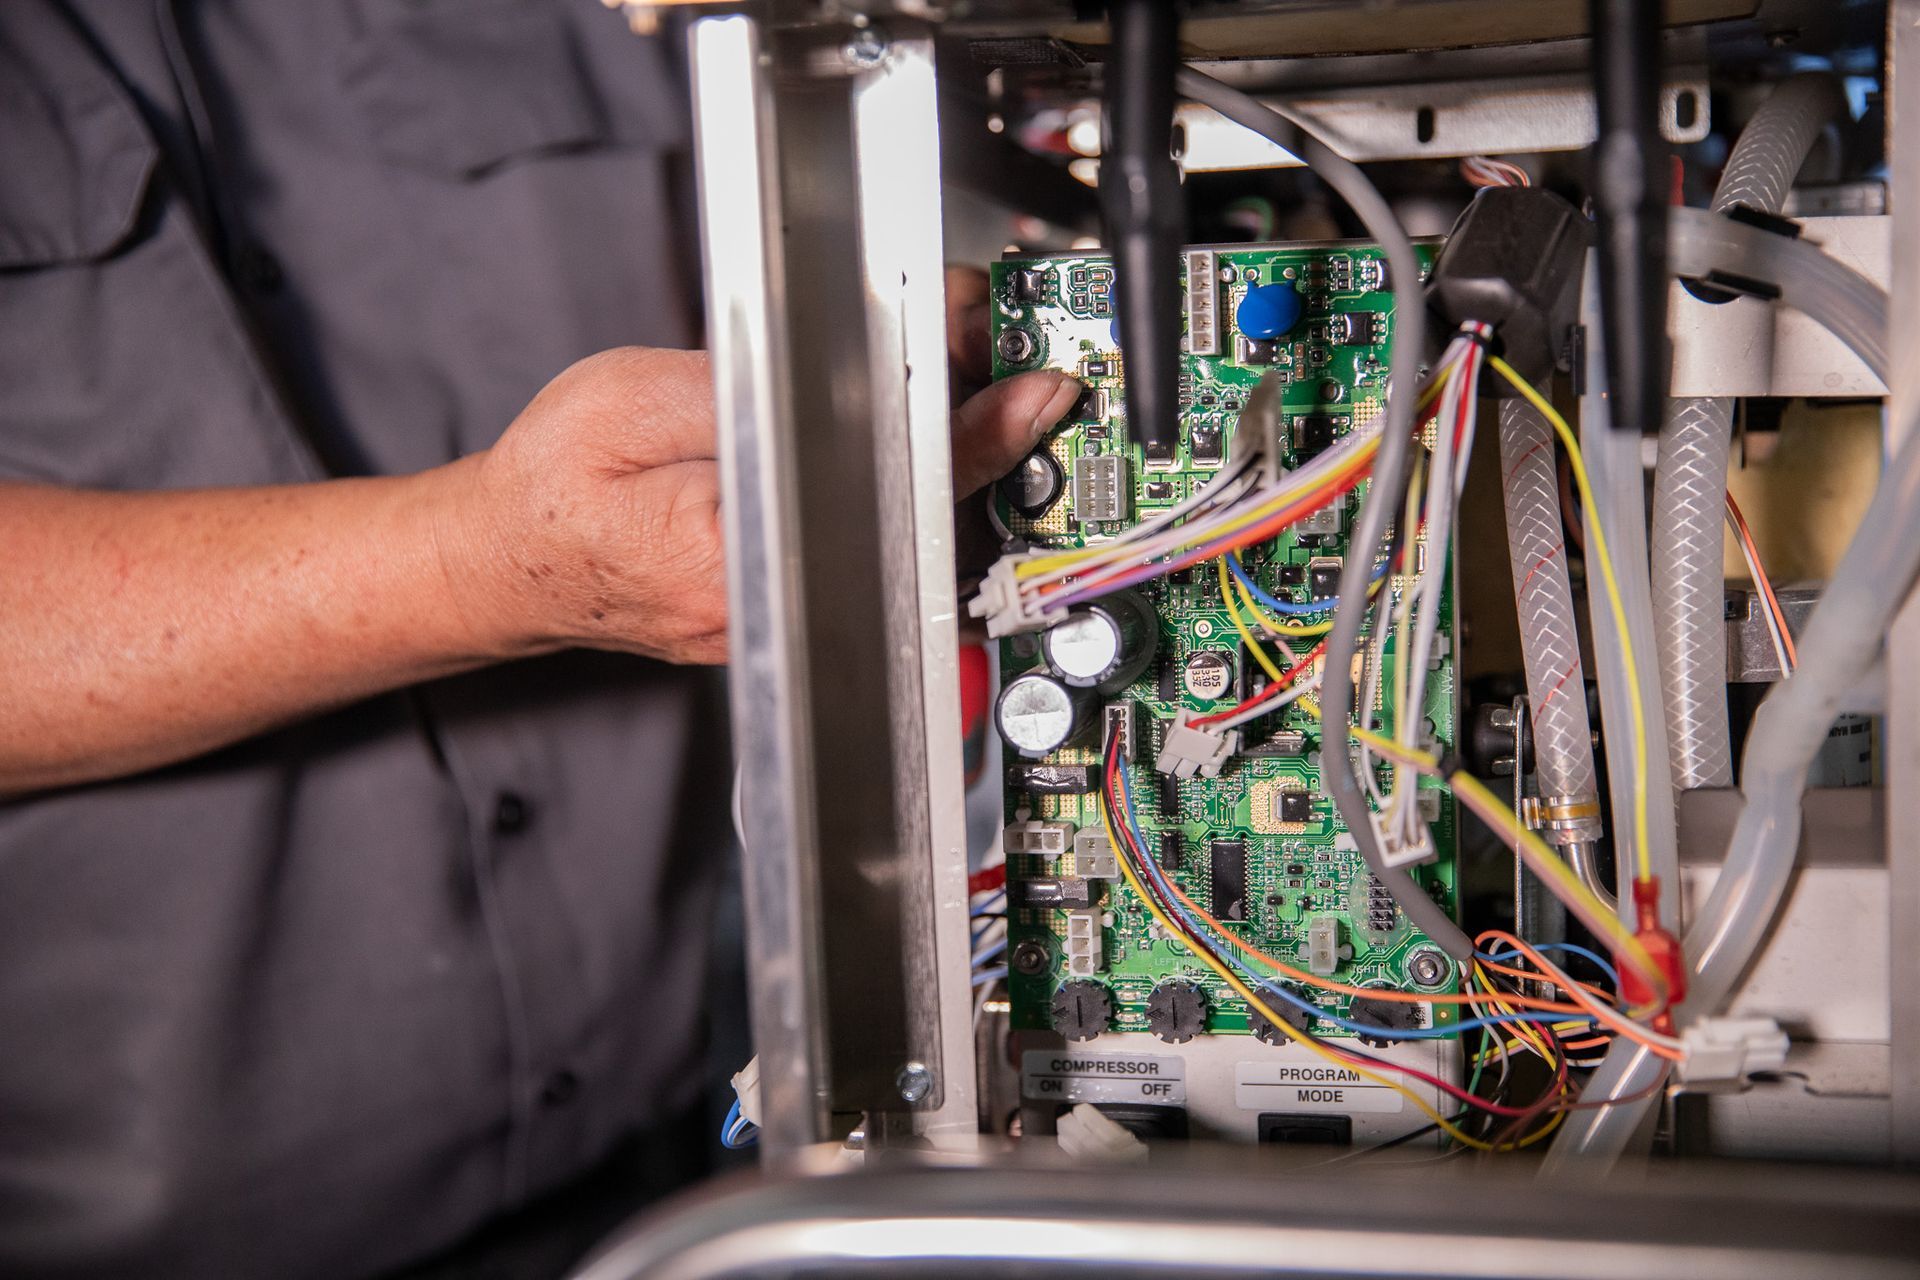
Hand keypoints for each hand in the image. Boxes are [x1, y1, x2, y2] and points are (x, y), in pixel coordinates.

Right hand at [448, 333, 1074, 664]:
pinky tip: (929, 444)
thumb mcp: (633, 397)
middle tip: (1016, 367)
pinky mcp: (800, 619)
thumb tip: (855, 360)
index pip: (889, 495)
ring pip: (906, 550)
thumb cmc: (555, 488)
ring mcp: (792, 628)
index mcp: (734, 559)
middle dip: (979, 442)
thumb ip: (745, 383)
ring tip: (982, 393)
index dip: (975, 435)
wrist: (512, 563)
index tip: (1033, 392)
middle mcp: (776, 614)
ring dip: (955, 471)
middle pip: (916, 528)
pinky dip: (915, 500)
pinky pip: (880, 558)